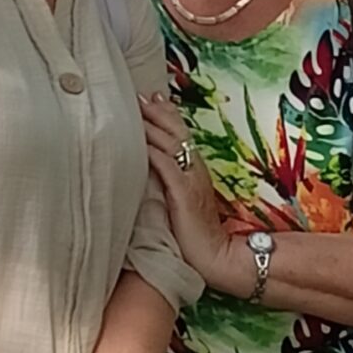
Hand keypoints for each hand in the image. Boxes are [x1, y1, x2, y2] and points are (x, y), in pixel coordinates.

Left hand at [140, 95, 255, 297]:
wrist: (216, 256)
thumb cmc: (196, 233)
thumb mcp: (184, 200)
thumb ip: (172, 182)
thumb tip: (151, 167)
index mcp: (196, 169)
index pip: (181, 134)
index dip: (166, 114)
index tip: (151, 98)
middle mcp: (195, 169)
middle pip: (176, 132)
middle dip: (157, 113)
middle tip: (139, 96)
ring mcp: (190, 180)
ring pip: (171, 144)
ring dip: (152, 126)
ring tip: (135, 111)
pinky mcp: (183, 194)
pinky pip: (167, 166)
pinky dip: (153, 152)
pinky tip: (140, 143)